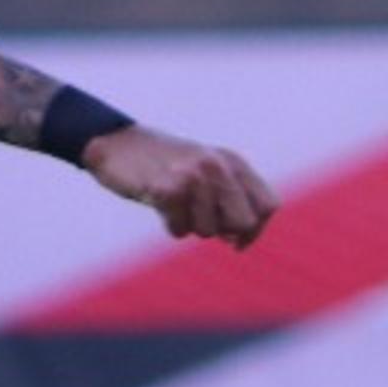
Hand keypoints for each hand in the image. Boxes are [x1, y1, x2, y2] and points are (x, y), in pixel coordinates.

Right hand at [85, 124, 276, 248]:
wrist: (119, 145)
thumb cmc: (167, 167)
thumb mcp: (209, 174)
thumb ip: (232, 202)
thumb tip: (240, 241)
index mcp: (234, 162)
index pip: (268, 207)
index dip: (255, 230)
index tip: (235, 239)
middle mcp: (217, 165)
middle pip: (244, 222)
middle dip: (224, 231)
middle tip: (201, 218)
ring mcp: (192, 175)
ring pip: (208, 231)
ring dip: (190, 225)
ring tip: (176, 203)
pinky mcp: (166, 189)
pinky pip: (180, 230)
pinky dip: (170, 225)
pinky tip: (160, 203)